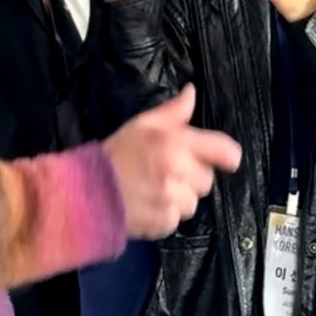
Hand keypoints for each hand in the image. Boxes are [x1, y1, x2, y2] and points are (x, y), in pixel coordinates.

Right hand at [104, 84, 241, 238]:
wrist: (88, 192)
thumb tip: (192, 93)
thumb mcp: (142, 125)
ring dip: (181, 197)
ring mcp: (174, 201)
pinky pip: (179, 218)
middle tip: (168, 171)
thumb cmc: (117, 154)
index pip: (225, 151)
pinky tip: (150, 204)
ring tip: (155, 189)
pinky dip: (168, 214)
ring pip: (194, 201)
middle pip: (207, 178)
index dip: (226, 155)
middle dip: (192, 175)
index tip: (223, 158)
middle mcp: (179, 172)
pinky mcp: (166, 223)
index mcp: (177, 144)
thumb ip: (173, 111)